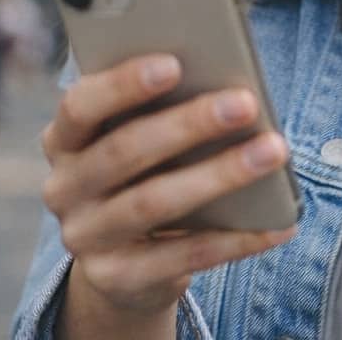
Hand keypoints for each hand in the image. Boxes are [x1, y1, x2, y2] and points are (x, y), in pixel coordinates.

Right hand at [39, 54, 295, 327]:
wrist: (121, 268)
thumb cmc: (141, 177)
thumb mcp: (134, 142)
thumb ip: (158, 112)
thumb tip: (224, 86)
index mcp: (63, 141)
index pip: (80, 106)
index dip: (122, 85)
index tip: (174, 64)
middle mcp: (63, 189)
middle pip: (123, 151)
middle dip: (188, 124)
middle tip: (245, 103)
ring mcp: (85, 238)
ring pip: (154, 203)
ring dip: (219, 174)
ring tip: (272, 151)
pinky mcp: (117, 279)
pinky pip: (184, 257)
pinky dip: (236, 239)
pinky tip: (278, 224)